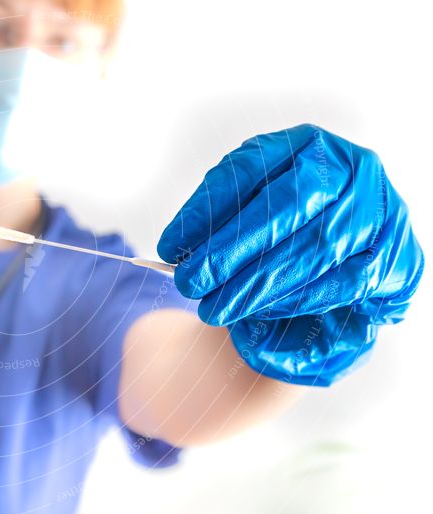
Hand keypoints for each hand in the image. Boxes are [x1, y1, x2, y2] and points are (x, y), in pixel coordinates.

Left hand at [158, 125, 423, 385]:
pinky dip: (298, 299)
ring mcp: (380, 209)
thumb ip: (220, 222)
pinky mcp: (400, 255)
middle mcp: (351, 168)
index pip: (248, 169)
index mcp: (306, 144)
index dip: (205, 210)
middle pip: (286, 207)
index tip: (170, 245)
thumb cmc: (286, 235)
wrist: (344, 261)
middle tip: (190, 283)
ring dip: (258, 284)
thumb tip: (176, 249)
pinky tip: (261, 312)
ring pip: (316, 247)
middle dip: (231, 251)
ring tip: (215, 307)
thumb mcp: (251, 213)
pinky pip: (346, 281)